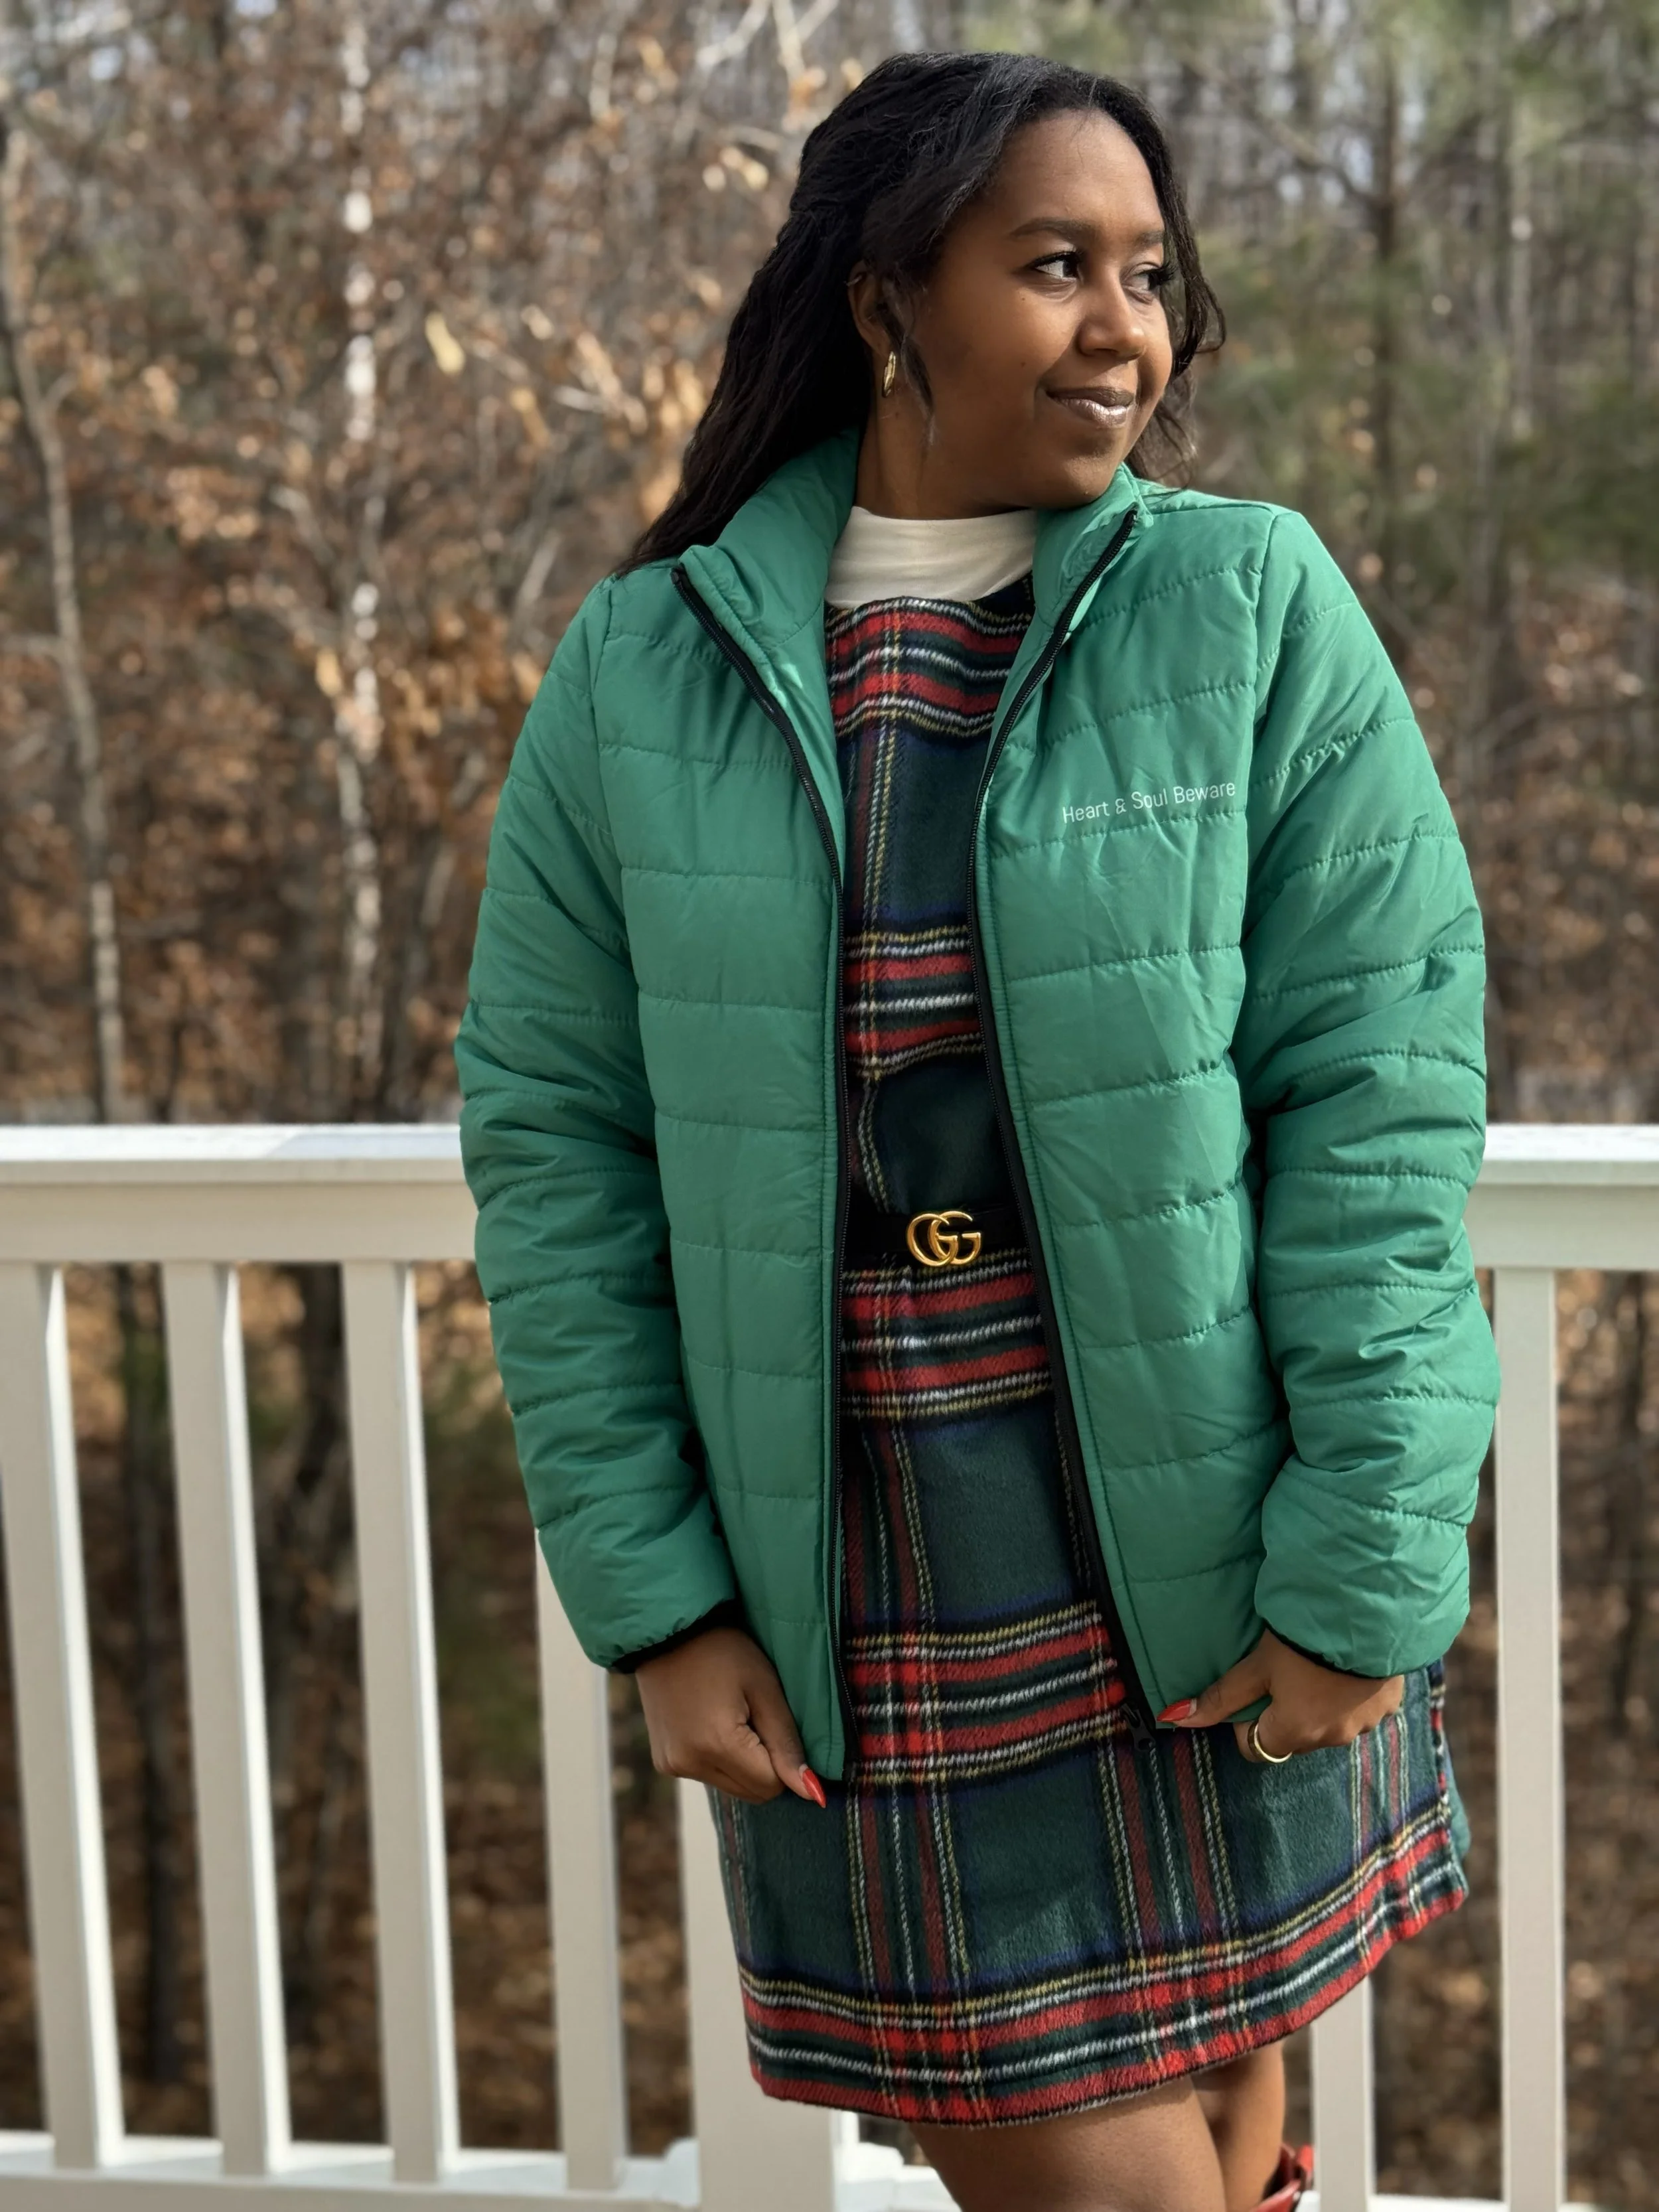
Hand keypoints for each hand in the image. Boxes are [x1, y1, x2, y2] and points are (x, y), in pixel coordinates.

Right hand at [634, 1626, 827, 1806]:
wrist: (668, 1631)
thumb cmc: (724, 1651)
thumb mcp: (764, 1689)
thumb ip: (787, 1744)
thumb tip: (813, 1794)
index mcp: (717, 1744)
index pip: (771, 1785)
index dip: (782, 1759)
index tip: (772, 1722)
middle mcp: (690, 1764)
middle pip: (751, 1793)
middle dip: (763, 1765)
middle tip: (752, 1716)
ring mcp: (673, 1766)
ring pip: (731, 1787)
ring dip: (741, 1764)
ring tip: (730, 1716)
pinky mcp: (664, 1763)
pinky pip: (708, 1776)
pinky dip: (719, 1759)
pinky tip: (711, 1723)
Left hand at [1159, 1627, 1403, 1762]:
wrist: (1366, 1615)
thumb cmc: (1303, 1640)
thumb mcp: (1256, 1665)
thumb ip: (1220, 1696)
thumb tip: (1172, 1718)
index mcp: (1295, 1733)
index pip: (1257, 1748)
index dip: (1246, 1722)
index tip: (1252, 1689)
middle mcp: (1332, 1738)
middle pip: (1293, 1736)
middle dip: (1283, 1713)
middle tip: (1282, 1673)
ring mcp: (1364, 1724)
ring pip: (1329, 1724)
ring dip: (1319, 1705)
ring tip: (1315, 1665)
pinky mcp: (1389, 1704)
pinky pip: (1361, 1708)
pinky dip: (1350, 1694)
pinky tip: (1346, 1666)